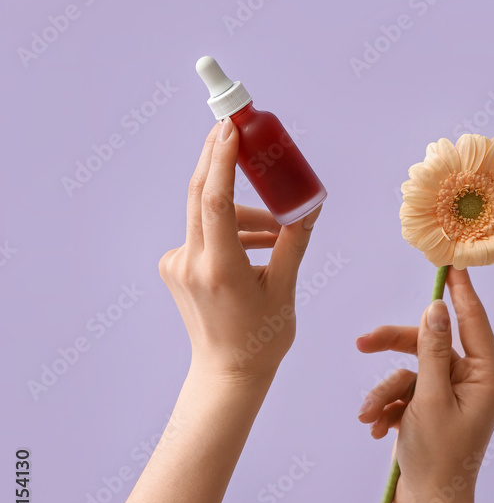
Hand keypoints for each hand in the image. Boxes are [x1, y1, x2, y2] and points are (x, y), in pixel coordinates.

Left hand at [158, 118, 321, 382]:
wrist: (227, 373)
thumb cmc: (262, 336)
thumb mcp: (285, 287)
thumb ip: (294, 240)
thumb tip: (312, 202)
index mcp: (219, 268)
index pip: (215, 200)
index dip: (221, 160)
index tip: (230, 128)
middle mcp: (191, 263)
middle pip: (200, 194)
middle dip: (218, 158)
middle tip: (235, 130)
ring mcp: (178, 265)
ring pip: (208, 216)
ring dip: (241, 210)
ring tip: (276, 228)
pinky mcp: (174, 267)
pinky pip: (203, 232)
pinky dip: (229, 229)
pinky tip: (256, 245)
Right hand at [356, 267, 493, 502]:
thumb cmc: (438, 460)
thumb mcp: (429, 399)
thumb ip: (432, 350)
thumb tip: (436, 308)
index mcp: (487, 377)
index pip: (473, 321)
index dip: (459, 290)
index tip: (450, 263)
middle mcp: (473, 382)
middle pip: (430, 345)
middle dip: (394, 351)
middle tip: (362, 343)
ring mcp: (452, 398)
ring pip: (411, 371)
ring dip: (386, 392)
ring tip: (370, 417)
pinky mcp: (432, 412)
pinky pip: (406, 392)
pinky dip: (388, 406)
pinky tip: (376, 428)